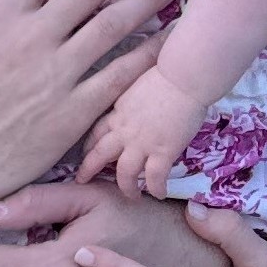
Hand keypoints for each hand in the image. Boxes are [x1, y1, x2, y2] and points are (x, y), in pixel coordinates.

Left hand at [76, 65, 207, 200]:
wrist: (183, 75)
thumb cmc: (167, 70)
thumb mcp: (138, 83)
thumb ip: (135, 101)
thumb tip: (141, 107)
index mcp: (118, 111)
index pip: (96, 132)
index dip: (89, 145)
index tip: (85, 154)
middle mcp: (124, 130)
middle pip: (98, 155)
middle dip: (88, 170)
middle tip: (83, 181)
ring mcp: (142, 142)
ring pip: (124, 173)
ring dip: (126, 187)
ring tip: (132, 195)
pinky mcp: (162, 151)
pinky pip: (154, 178)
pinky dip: (156, 189)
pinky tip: (160, 194)